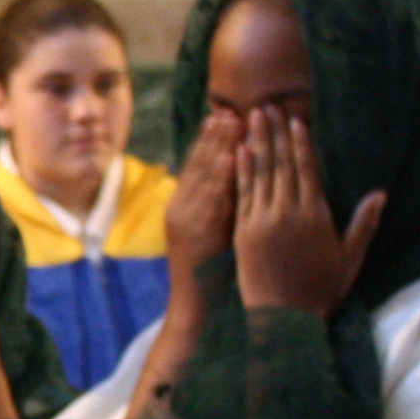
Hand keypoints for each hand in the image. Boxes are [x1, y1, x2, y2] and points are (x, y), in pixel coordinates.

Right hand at [167, 107, 239, 285]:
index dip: (208, 139)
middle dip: (214, 136)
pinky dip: (220, 175)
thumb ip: (219, 206)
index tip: (222, 115)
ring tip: (232, 121)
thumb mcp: (212, 233)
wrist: (196, 308)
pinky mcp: (196, 233)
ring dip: (218, 147)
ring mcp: (186, 221)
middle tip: (230, 109)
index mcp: (181, 208)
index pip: (195, 166)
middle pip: (197, 165)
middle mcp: (180, 210)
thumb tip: (239, 176)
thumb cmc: (213, 274)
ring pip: (203, 177)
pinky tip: (232, 156)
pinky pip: (211, 198)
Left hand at [229, 108, 384, 314]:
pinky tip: (237, 150)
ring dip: (256, 143)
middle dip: (274, 133)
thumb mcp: (350, 258)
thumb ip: (364, 224)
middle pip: (280, 164)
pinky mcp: (242, 232)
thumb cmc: (321, 291)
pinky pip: (241, 194)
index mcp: (315, 216)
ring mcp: (262, 221)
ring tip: (251, 118)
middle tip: (267, 106)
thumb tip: (380, 194)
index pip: (307, 169)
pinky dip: (239, 170)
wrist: (283, 319)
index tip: (295, 119)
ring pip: (259, 173)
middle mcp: (288, 212)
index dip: (300, 142)